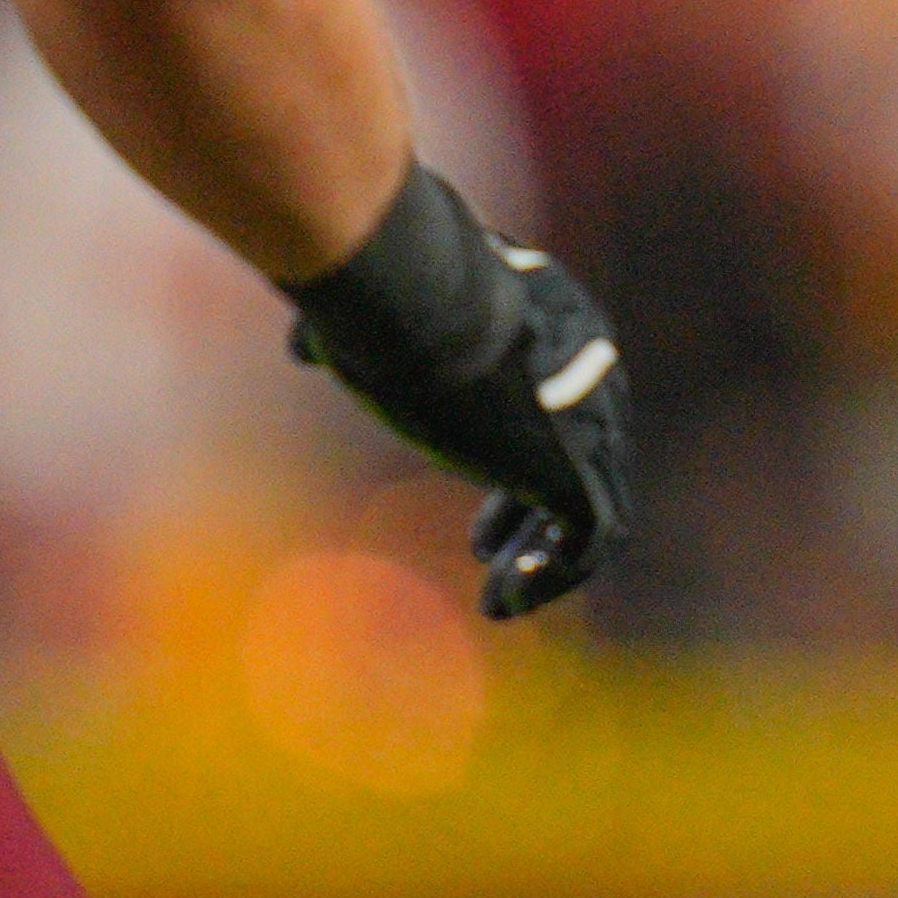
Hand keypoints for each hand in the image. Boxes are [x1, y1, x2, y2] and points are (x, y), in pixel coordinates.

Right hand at [284, 162, 638, 615]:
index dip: (516, 454)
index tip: (479, 504)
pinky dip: (556, 573)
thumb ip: (344, 336)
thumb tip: (300, 349)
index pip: (560, 399)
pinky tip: (504, 600)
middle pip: (587, 453)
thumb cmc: (382, 297)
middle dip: (533, 511)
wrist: (417, 303)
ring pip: (597, 502)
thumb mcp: (368, 315)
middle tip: (482, 549)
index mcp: (554, 320)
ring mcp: (591, 420)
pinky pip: (595, 538)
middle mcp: (591, 366)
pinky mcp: (577, 467)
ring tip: (498, 596)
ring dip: (546, 554)